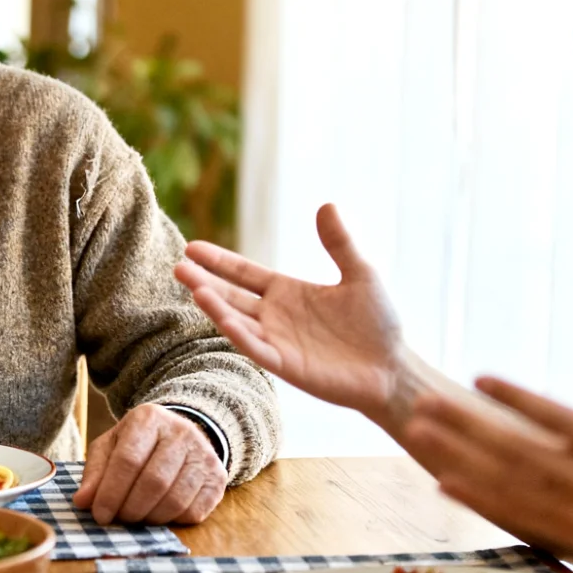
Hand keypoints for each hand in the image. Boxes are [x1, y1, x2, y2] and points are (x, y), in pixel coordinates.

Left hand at [72, 404, 225, 524]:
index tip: (99, 514)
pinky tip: (159, 513)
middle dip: (130, 508)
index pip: (128, 460)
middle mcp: (181, 433)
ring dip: (150, 518)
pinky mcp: (217, 478)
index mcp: (148, 419)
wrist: (182, 435)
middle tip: (118, 519)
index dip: (111, 493)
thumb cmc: (139, 444)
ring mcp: (204, 455)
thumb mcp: (111, 447)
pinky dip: (171, 521)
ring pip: (175, 500)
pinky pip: (193, 511)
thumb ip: (95, 473)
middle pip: (154, 482)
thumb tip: (82, 502)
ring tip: (136, 517)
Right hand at [174, 204, 409, 425]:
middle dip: (204, 281)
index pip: (244, 273)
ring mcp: (277, 341)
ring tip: (194, 288)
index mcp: (287, 292)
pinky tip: (225, 319)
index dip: (219, 261)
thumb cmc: (379, 324)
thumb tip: (326, 204)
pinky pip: (256, 349)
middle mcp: (275, 316)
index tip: (192, 248)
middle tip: (178, 267)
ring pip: (237, 321)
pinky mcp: (286, 365)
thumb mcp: (360, 274)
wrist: (394, 369)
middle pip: (231, 295)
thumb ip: (339, 243)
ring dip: (215, 307)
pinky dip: (240, 335)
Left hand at [404, 308, 572, 572]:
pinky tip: (440, 481)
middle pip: (516, 450)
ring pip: (504, 483)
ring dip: (458, 457)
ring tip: (417, 432)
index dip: (518, 399)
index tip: (479, 377)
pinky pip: (512, 516)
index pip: (557, 419)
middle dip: (466, 426)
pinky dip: (476, 500)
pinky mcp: (567, 533)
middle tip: (423, 402)